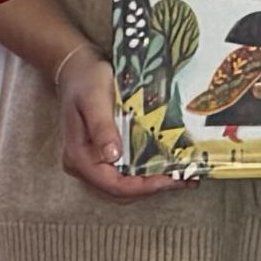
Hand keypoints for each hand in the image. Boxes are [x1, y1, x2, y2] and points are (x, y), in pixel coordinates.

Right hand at [52, 48, 175, 197]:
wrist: (76, 69)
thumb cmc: (85, 80)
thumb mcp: (94, 99)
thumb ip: (102, 127)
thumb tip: (113, 155)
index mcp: (79, 157)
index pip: (113, 185)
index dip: (143, 187)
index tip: (169, 179)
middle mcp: (84, 166)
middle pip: (120, 192)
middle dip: (153, 188)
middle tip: (184, 179)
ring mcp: (94, 163)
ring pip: (125, 187)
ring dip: (153, 184)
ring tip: (182, 176)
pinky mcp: (104, 156)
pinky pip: (126, 173)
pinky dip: (147, 174)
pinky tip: (167, 166)